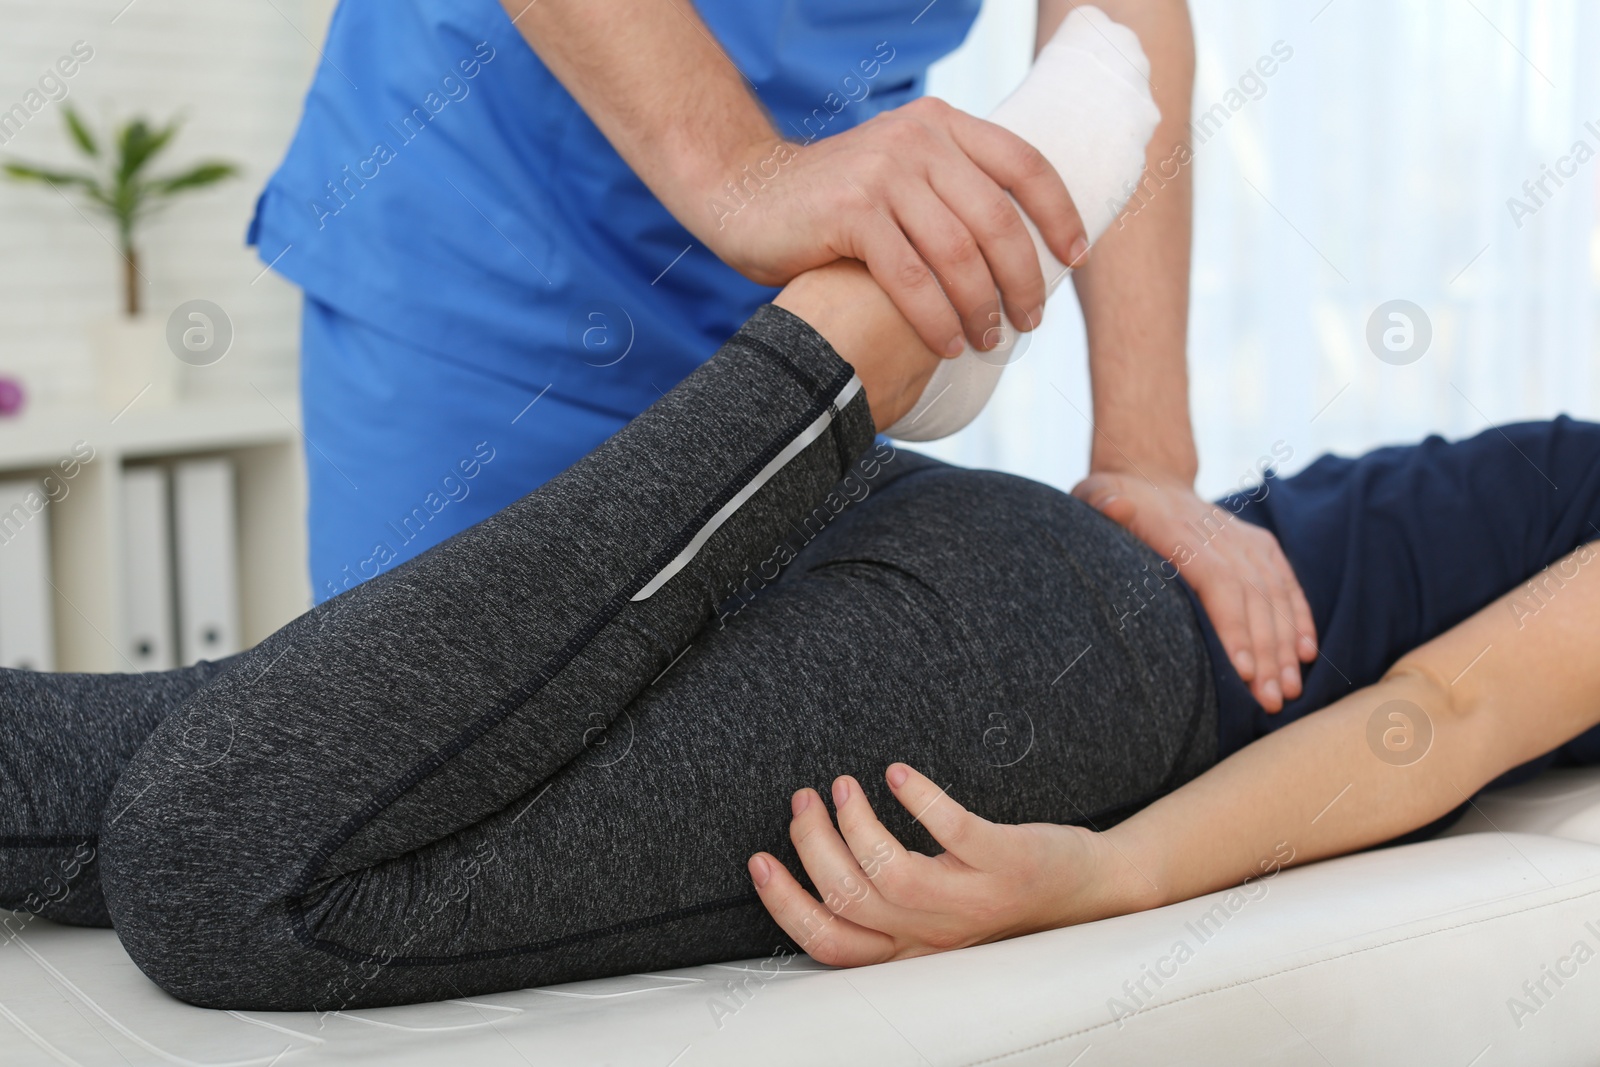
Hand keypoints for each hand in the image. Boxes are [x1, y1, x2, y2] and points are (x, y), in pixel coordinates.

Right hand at [708, 98, 1086, 358]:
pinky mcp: (852, 212)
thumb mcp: (900, 175)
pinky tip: (948, 344)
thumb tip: (1020, 247)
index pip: (1025, 166)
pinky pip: (912, 278)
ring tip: (988, 340)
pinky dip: (936, 319)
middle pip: (997, 219)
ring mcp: (884, 172)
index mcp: (942, 125)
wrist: (744, 193)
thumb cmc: (832, 203)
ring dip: (981, 307)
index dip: (1059, 214)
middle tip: (1030, 320)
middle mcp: (918, 139)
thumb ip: (950, 190)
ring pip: (959, 254)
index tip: (1076, 257)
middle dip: (1022, 278)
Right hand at [747, 764, 1135, 965]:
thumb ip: (888, 902)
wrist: (1094, 892)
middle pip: (850, 899)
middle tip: (803, 799)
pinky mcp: (1009, 862)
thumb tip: (820, 860)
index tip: (759, 858)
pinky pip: (956, 832)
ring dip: (856, 822)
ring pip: (891, 873)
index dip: (786, 903)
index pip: (831, 943)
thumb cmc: (1004, 897)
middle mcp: (939, 934)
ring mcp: (975, 899)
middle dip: (812, 845)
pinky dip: (922, 801)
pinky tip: (899, 773)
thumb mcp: (940, 916)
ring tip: (844, 783)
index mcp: (913, 949)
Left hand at [1072, 471, 1316, 711]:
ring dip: (1286, 645)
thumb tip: (1117, 506)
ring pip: (1274, 595)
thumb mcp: (1096, 494)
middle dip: (1266, 652)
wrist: (1151, 479)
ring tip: (1289, 691)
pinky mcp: (1260, 545)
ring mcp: (1244, 541)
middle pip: (1252, 598)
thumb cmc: (1114, 499)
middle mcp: (1222, 537)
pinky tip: (1307, 654)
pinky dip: (1299, 617)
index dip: (1232, 626)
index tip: (1242, 671)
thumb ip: (1103, 503)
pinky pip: (1286, 583)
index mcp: (1182, 532)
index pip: (1217, 582)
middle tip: (1271, 701)